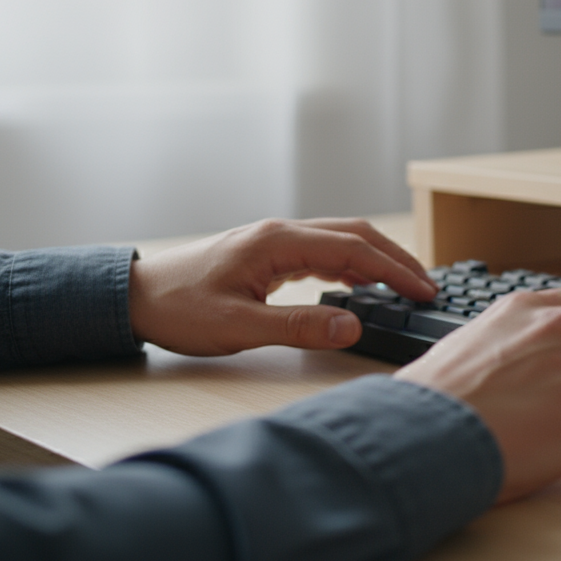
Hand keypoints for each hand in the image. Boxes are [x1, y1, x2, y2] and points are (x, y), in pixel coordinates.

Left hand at [129, 218, 435, 354]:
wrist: (133, 298)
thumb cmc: (177, 309)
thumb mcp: (240, 326)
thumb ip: (300, 326)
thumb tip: (354, 325)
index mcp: (278, 242)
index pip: (354, 248)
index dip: (395, 269)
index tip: (424, 290)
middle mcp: (281, 233)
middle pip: (355, 235)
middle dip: (396, 259)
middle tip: (427, 286)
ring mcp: (275, 242)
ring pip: (341, 241)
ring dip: (376, 260)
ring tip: (404, 286)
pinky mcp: (268, 255)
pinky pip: (323, 252)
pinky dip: (352, 266)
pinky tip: (362, 285)